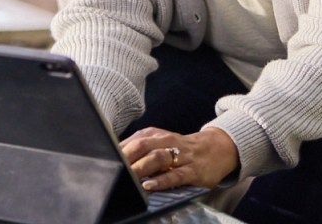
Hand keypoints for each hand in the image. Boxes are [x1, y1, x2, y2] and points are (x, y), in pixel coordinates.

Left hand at [119, 126, 238, 190]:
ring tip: (129, 178)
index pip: (134, 140)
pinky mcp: (193, 170)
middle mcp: (168, 142)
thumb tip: (114, 158)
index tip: (105, 160)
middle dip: (127, 158)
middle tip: (114, 169)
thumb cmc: (182, 150)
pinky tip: (150, 186)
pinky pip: (176, 175)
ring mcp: (182, 156)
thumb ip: (140, 149)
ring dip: (141, 168)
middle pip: (143, 145)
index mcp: (157, 135)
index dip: (119, 150)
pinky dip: (161, 181)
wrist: (216, 149)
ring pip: (158, 158)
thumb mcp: (161, 143)